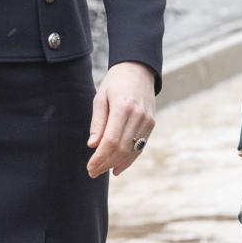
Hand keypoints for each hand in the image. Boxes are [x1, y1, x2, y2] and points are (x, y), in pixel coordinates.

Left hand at [87, 62, 155, 176]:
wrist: (139, 70)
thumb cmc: (115, 82)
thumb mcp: (101, 97)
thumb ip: (98, 122)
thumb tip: (92, 145)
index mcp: (123, 108)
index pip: (111, 141)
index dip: (100, 157)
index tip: (90, 166)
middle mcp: (138, 116)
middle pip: (122, 148)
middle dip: (106, 163)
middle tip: (92, 172)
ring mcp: (147, 121)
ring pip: (132, 150)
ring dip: (116, 163)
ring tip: (102, 170)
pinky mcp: (151, 124)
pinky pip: (140, 146)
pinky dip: (129, 159)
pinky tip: (118, 168)